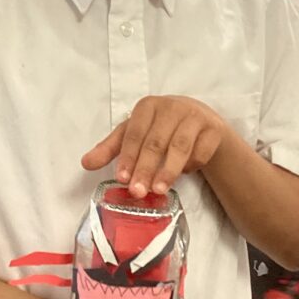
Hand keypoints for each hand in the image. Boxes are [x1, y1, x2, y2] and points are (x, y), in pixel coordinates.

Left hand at [82, 96, 224, 196]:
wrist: (201, 122)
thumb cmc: (161, 128)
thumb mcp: (134, 135)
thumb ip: (110, 149)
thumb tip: (85, 163)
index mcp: (148, 106)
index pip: (135, 133)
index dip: (128, 156)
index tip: (122, 178)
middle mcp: (171, 107)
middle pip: (156, 141)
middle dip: (145, 168)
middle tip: (138, 192)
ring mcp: (194, 116)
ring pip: (180, 146)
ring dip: (168, 170)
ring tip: (159, 190)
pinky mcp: (213, 128)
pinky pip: (201, 151)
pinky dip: (191, 166)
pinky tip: (184, 174)